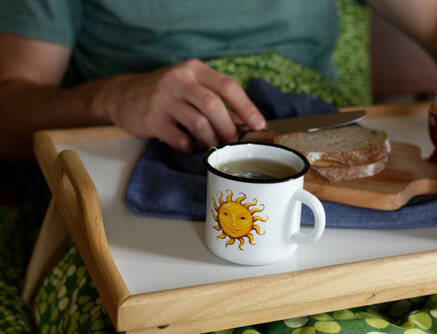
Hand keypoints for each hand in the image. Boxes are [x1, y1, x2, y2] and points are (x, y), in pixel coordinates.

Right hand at [95, 59, 264, 153]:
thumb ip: (218, 103)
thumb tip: (246, 124)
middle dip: (228, 128)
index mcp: (195, 70)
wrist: (121, 94)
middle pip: (214, 105)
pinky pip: (178, 138)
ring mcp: (162, 98)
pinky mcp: (150, 118)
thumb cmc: (167, 93)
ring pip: (198, 122)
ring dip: (211, 140)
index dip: (246, 107)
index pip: (228, 86)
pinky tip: (190, 147)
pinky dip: (190, 147)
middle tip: (233, 142)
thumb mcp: (192, 89)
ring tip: (213, 147)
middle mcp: (179, 79)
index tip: (258, 124)